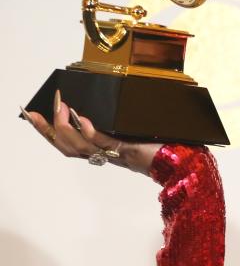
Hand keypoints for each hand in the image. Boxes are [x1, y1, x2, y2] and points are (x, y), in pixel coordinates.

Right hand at [21, 90, 161, 175]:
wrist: (180, 160)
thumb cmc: (160, 143)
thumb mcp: (132, 129)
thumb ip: (114, 123)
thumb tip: (98, 105)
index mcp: (103, 148)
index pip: (69, 142)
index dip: (49, 131)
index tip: (34, 115)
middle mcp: (105, 153)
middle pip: (67, 147)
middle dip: (48, 130)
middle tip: (35, 113)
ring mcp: (114, 152)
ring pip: (79, 146)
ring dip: (66, 128)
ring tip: (60, 108)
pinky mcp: (126, 150)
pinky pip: (102, 143)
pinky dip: (90, 133)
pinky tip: (83, 119)